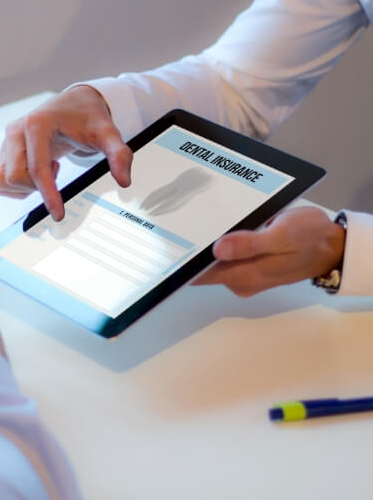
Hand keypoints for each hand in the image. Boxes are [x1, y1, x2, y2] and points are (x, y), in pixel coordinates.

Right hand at [0, 85, 132, 220]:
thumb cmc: (89, 118)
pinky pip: (0, 180)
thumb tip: (124, 181)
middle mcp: (16, 130)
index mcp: (37, 123)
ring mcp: (7, 140)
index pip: (37, 168)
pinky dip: (18, 186)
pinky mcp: (4, 150)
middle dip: (38, 186)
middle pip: (15, 177)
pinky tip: (38, 171)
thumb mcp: (108, 133)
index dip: (48, 195)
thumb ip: (119, 154)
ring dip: (25, 186)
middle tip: (58, 172)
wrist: (76, 104)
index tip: (59, 214)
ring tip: (48, 170)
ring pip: (2, 180)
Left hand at [192, 206, 345, 296]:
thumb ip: (250, 244)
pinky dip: (221, 244)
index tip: (170, 246)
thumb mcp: (282, 235)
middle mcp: (241, 280)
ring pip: (215, 262)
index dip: (185, 263)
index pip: (203, 276)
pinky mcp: (249, 267)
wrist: (332, 246)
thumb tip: (218, 249)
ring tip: (194, 220)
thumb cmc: (309, 237)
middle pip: (206, 269)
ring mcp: (245, 275)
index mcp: (246, 275)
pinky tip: (217, 227)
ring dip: (206, 245)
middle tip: (178, 223)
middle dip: (193, 250)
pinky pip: (227, 258)